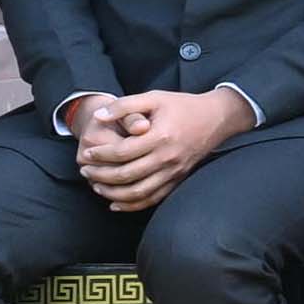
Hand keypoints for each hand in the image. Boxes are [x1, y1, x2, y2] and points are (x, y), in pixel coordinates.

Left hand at [70, 86, 247, 209]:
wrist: (217, 118)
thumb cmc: (183, 106)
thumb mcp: (154, 97)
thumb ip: (125, 105)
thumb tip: (99, 116)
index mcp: (160, 136)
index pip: (122, 152)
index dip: (100, 154)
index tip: (88, 153)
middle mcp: (168, 157)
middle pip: (126, 175)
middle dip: (100, 175)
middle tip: (85, 170)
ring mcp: (174, 171)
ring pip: (138, 192)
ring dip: (113, 193)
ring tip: (96, 186)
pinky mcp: (179, 179)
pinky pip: (153, 198)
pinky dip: (132, 205)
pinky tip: (116, 203)